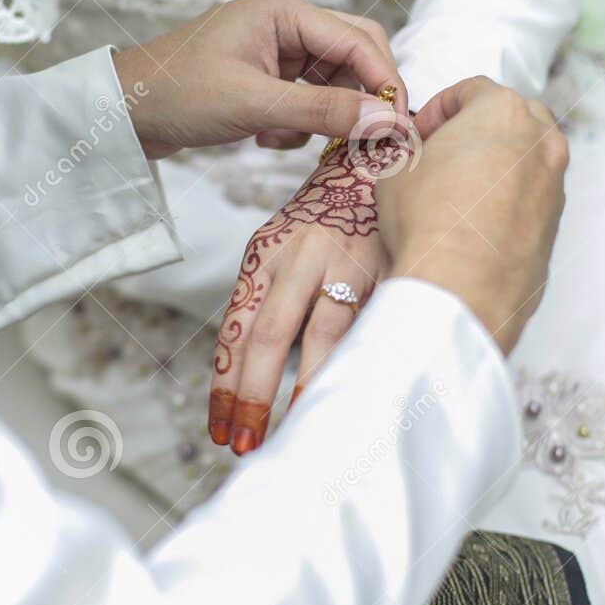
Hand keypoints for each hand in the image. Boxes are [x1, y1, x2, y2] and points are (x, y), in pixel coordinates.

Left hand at [113, 0, 408, 159]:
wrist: (122, 111)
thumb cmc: (177, 94)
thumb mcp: (254, 106)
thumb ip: (322, 113)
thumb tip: (385, 122)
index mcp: (285, 9)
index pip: (359, 41)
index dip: (385, 84)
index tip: (400, 127)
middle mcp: (287, 21)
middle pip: (354, 56)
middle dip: (360, 99)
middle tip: (367, 141)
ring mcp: (277, 49)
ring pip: (333, 83)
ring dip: (322, 118)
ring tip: (284, 139)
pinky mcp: (268, 77)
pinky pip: (308, 100)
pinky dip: (298, 125)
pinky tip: (264, 138)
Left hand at [206, 139, 406, 454]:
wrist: (379, 158)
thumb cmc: (325, 220)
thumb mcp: (285, 250)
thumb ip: (270, 304)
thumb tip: (254, 379)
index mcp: (264, 255)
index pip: (236, 330)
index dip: (226, 385)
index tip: (218, 430)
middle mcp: (298, 257)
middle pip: (267, 335)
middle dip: (254, 397)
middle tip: (244, 446)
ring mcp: (343, 260)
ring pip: (323, 334)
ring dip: (309, 388)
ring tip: (301, 431)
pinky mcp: (385, 264)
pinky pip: (370, 324)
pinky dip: (361, 363)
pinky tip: (357, 396)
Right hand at [378, 77, 567, 353]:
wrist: (461, 288)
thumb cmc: (427, 220)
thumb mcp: (396, 172)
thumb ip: (412, 152)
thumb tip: (414, 157)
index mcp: (503, 111)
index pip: (471, 89)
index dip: (438, 108)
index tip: (419, 133)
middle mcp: (542, 141)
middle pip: (511, 118)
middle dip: (477, 131)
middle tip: (442, 155)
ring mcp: (555, 185)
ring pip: (526, 160)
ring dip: (496, 166)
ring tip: (458, 193)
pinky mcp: (556, 226)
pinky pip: (530, 200)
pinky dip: (508, 202)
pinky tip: (475, 225)